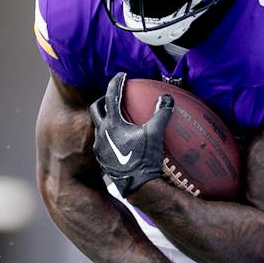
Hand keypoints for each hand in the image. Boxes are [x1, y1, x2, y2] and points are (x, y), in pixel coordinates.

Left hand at [89, 71, 170, 196]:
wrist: (136, 186)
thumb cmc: (144, 160)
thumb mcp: (155, 135)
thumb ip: (161, 114)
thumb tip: (167, 98)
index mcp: (113, 123)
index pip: (111, 96)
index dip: (116, 83)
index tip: (122, 75)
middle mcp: (101, 133)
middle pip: (96, 109)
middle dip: (102, 99)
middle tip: (112, 97)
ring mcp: (100, 147)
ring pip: (98, 126)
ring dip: (105, 119)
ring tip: (116, 119)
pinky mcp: (102, 159)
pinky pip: (102, 141)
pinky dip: (109, 135)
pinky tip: (119, 140)